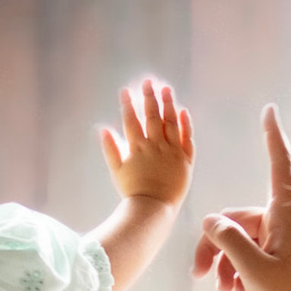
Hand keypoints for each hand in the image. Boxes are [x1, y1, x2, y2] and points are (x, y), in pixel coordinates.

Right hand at [99, 78, 194, 207]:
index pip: (132, 121)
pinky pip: (187, 138)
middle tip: (148, 82)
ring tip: (166, 89)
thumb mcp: (117, 171)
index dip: (128, 104)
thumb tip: (103, 129)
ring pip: (171, 122)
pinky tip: (184, 111)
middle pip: (152, 116)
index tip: (126, 91)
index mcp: (137, 148)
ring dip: (168, 104)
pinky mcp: (186, 160)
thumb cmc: (133, 192)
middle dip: (149, 97)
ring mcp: (172, 151)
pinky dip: (186, 124)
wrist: (153, 208)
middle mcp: (156, 146)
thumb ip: (111, 149)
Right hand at [193, 106, 290, 290]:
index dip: (272, 139)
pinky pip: (254, 257)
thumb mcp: (254, 271)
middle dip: (215, 246)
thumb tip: (211, 220)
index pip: (279, 167)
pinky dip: (241, 273)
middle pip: (239, 219)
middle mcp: (286, 224)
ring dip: (227, 265)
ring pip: (243, 242)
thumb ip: (228, 241)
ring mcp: (286, 244)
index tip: (269, 111)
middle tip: (198, 277)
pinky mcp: (286, 262)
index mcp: (285, 217)